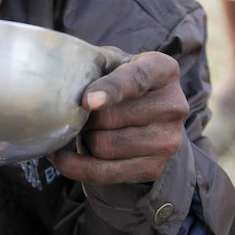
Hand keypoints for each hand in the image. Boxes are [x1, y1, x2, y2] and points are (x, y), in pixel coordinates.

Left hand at [47, 46, 188, 184]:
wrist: (149, 113)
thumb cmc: (122, 79)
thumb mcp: (114, 60)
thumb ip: (96, 61)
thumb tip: (70, 75)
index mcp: (163, 70)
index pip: (135, 79)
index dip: (110, 90)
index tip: (86, 102)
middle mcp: (172, 106)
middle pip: (110, 118)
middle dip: (84, 117)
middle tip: (74, 112)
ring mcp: (167, 140)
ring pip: (103, 146)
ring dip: (83, 138)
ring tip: (82, 128)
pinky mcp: (154, 167)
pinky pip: (102, 173)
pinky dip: (75, 166)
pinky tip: (61, 156)